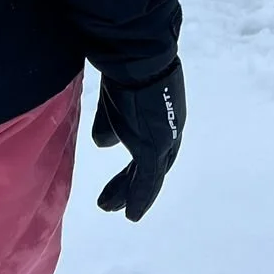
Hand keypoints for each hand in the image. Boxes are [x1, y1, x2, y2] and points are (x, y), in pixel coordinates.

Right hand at [93, 59, 185, 221]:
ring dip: (132, 194)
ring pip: (150, 176)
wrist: (136, 58)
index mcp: (162, 115)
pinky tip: (131, 214)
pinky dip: (139, 198)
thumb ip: (110, 123)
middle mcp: (170, 128)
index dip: (138, 164)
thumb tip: (103, 144)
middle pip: (153, 165)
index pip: (152, 146)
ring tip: (117, 211)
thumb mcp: (114, 99)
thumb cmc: (124, 69)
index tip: (124, 178)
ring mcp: (165, 138)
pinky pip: (147, 180)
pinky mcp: (154, 147)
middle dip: (132, 184)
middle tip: (115, 202)